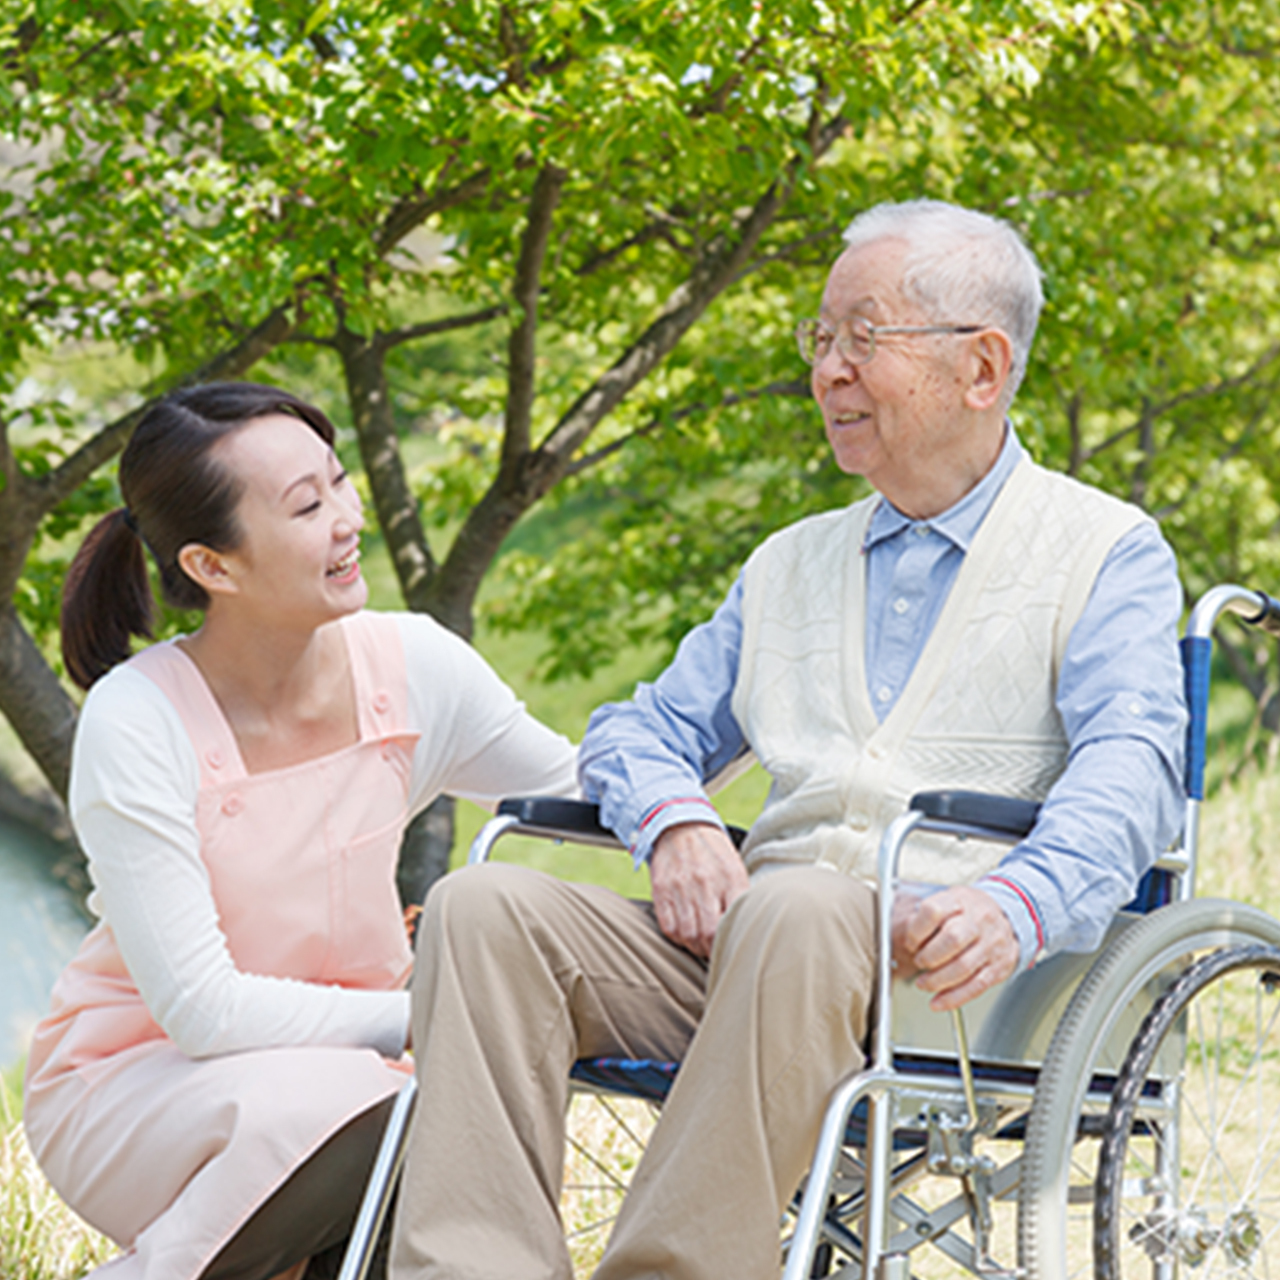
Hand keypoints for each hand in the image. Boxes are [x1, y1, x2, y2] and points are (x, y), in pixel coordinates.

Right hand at [648, 822, 749, 958]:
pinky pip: (668, 926)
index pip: (732, 922)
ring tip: (700, 944)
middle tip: (715, 950)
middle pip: (708, 933)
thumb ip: (741, 897)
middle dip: (712, 949)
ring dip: (695, 946)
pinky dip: (677, 936)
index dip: (731, 941)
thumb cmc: (714, 853)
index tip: (732, 946)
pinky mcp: (661, 889)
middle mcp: (705, 882)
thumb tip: (745, 928)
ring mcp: (681, 886)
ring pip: (688, 934)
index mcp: (730, 877)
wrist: (681, 826)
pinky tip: (684, 933)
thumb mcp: (736, 868)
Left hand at [890, 885, 1017, 1011]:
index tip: (910, 942)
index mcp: (960, 900)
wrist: (1007, 917)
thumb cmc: (969, 912)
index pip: (933, 911)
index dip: (916, 930)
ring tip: (924, 983)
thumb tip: (905, 940)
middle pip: (951, 939)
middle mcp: (979, 921)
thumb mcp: (947, 902)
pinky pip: (976, 986)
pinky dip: (954, 998)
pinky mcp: (999, 966)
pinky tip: (939, 1001)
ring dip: (937, 980)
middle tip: (919, 962)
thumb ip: (926, 918)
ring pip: (963, 966)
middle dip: (929, 957)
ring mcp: (991, 944)